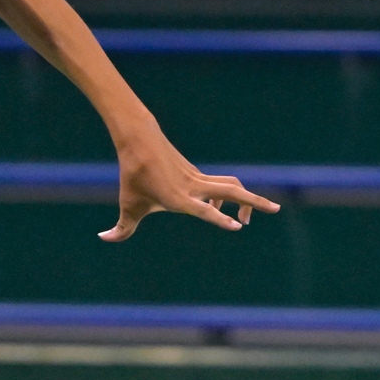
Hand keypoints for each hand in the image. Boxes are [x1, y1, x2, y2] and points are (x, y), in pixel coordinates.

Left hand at [101, 127, 279, 241]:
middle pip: (232, 191)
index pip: (204, 209)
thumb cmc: (132, 176)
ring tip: (246, 219)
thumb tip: (104, 238)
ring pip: (231, 185)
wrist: (139, 141)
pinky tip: (221, 207)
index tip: (236, 227)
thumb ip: (120, 228)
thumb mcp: (127, 205)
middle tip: (276, 210)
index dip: (219, 217)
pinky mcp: (198, 175)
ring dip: (245, 199)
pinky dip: (227, 196)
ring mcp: (198, 179)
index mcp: (178, 198)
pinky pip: (220, 185)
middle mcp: (193, 188)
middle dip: (254, 202)